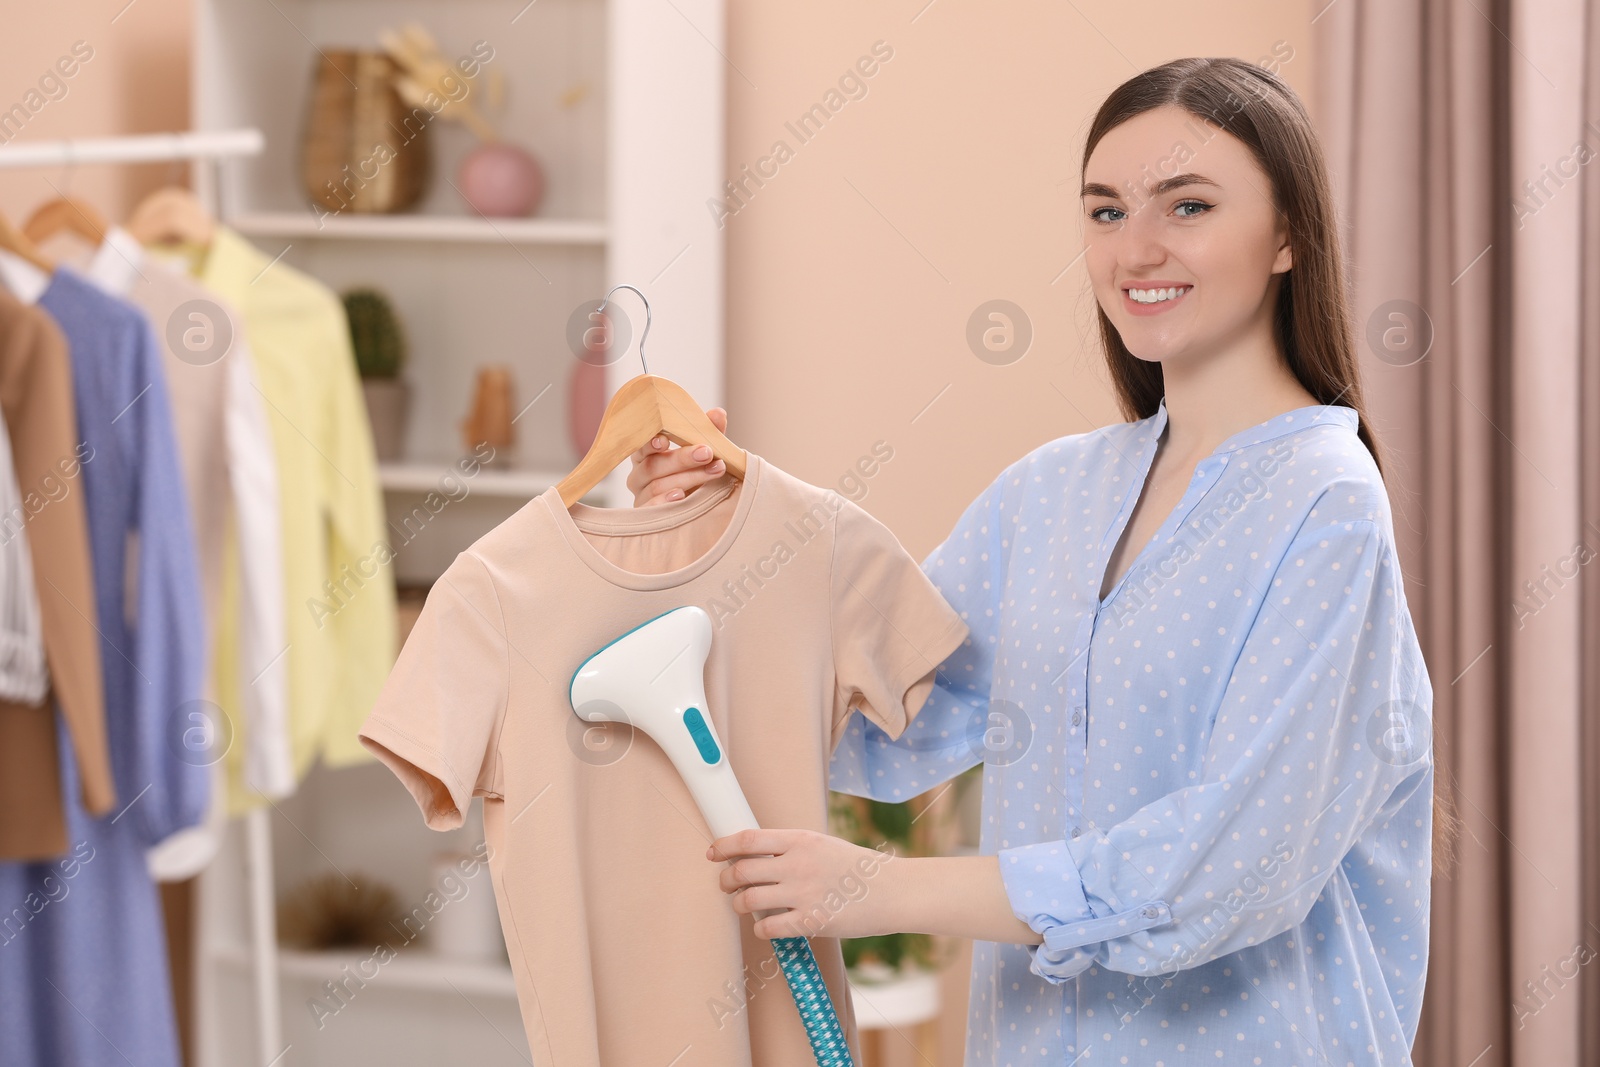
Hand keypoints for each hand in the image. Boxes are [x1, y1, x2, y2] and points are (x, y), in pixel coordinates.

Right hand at [626, 407, 729, 506]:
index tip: (666, 439)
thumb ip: (708, 432)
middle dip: (682, 459)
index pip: (641, 444)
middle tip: (707, 453)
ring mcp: (640, 496)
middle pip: (653, 465)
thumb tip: (718, 414)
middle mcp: (638, 475)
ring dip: (687, 478)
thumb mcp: (703, 450)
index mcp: (645, 454)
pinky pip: (651, 509)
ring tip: (712, 472)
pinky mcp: (646, 517)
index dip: (650, 442)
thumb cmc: (695, 471)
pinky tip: (681, 496)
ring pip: (657, 486)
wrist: (699, 505)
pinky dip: (665, 501)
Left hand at [705, 828, 896, 939]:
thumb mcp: (822, 845)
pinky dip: (760, 928)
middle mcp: (798, 864)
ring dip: (739, 904)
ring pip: (750, 899)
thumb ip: (791, 849)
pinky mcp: (812, 920)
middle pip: (743, 870)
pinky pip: (769, 927)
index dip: (724, 846)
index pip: (749, 839)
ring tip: (742, 905)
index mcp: (800, 840)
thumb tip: (756, 855)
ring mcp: (804, 893)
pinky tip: (764, 927)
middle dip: (726, 880)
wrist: (891, 891)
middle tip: (726, 885)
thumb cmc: (856, 868)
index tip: (713, 853)